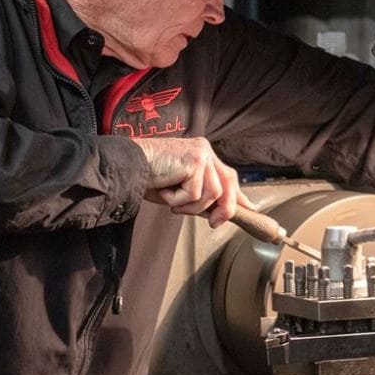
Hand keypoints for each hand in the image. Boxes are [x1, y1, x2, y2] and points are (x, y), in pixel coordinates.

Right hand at [131, 136, 251, 226]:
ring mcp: (201, 154)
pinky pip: (195, 194)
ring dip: (191, 206)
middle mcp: (205, 150)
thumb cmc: (147, 177)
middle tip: (213, 223)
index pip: (227, 176)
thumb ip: (199, 197)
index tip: (249, 209)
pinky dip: (179, 201)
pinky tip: (166, 192)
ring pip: (213, 193)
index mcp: (202, 154)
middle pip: (229, 183)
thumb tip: (218, 215)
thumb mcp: (179, 190)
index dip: (238, 196)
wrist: (126, 166)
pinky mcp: (194, 161)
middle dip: (225, 209)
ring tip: (173, 202)